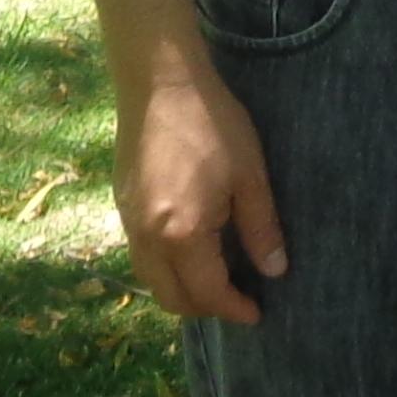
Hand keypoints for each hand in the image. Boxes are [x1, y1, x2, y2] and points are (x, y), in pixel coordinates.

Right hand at [112, 59, 285, 320]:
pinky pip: (141, 257)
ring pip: (151, 281)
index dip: (234, 309)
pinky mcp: (121, 207)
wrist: (160, 83)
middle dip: (206, 308)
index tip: (257, 313)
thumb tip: (274, 271)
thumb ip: (261, 228)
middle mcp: (147, 239)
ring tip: (216, 279)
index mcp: (182, 234)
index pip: (207, 293)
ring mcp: (128, 223)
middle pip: (171, 299)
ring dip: (181, 292)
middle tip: (238, 298)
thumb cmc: (213, 124)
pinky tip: (190, 252)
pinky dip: (164, 270)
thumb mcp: (250, 176)